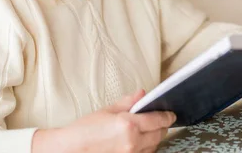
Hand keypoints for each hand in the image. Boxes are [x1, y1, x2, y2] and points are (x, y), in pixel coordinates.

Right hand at [31, 89, 175, 152]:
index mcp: (128, 125)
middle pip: (159, 134)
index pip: (157, 119)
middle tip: (159, 121)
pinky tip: (139, 142)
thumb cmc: (84, 130)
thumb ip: (128, 102)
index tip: (171, 114)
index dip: (167, 116)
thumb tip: (142, 94)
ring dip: (154, 139)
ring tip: (147, 131)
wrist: (70, 149)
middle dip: (161, 126)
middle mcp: (132, 142)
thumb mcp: (106, 111)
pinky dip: (145, 148)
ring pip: (153, 147)